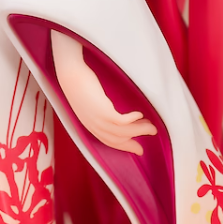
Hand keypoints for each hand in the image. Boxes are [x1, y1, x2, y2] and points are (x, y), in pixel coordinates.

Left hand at [51, 31, 156, 155]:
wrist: (70, 74)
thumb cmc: (79, 84)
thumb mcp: (89, 103)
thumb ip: (100, 110)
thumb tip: (115, 113)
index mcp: (90, 125)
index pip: (110, 141)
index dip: (126, 146)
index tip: (139, 149)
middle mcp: (94, 126)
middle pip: (119, 139)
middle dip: (137, 139)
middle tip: (152, 133)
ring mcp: (97, 119)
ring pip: (123, 132)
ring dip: (140, 130)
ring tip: (151, 125)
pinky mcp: (102, 110)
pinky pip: (121, 121)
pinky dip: (132, 120)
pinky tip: (139, 114)